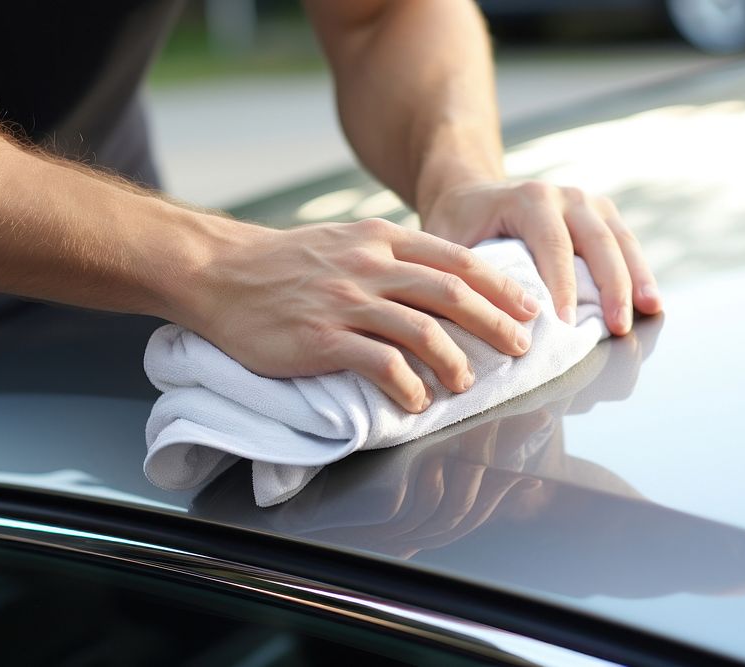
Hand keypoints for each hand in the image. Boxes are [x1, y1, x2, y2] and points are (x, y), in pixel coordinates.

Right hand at [171, 217, 538, 412]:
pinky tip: (417, 401)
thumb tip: (437, 282)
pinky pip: (380, 364)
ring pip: (422, 330)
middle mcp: (368, 265)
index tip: (526, 305)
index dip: (498, 284)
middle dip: (495, 320)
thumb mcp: (343, 242)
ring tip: (468, 383)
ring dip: (455, 360)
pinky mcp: (321, 338)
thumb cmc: (283, 263)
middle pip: (450, 292)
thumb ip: (388, 256)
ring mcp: (345, 301)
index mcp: (379, 239)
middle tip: (520, 346)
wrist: (219, 271)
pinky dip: (408, 386)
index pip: (455, 258)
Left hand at [422, 180, 662, 334]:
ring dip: (637, 278)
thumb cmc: (458, 225)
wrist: (470, 194)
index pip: (553, 246)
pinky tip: (651, 303)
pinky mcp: (601, 215)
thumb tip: (478, 321)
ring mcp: (588, 203)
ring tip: (650, 312)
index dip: (563, 287)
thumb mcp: (449, 242)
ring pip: (620, 241)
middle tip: (618, 328)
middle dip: (611, 287)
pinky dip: (640, 273)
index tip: (566, 326)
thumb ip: (465, 273)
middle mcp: (564, 195)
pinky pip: (625, 244)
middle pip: (597, 241)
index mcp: (529, 199)